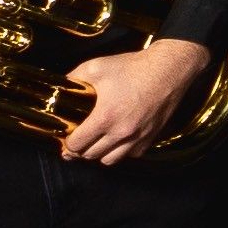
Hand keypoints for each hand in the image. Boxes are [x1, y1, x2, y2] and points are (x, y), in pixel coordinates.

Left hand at [57, 38, 216, 163]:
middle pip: (91, 155)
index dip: (66, 142)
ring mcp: (138, 137)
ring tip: (97, 142)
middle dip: (80, 150)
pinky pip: (131, 155)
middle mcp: (121, 132)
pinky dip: (121, 151)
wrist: (169, 69)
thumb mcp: (95, 67)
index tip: (65, 136)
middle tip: (77, 140)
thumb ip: (72, 79)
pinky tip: (118, 138)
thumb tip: (58, 88)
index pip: (77, 145)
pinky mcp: (151, 137)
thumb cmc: (133, 67)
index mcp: (104, 117)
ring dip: (100, 153)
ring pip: (110, 160)